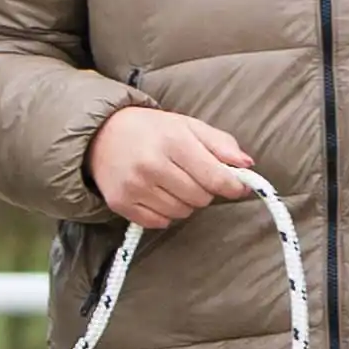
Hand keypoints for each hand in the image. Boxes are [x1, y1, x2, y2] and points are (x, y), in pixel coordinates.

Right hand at [85, 105, 267, 229]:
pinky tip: (158, 195)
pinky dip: (165, 213)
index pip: (216, 178)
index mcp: (173, 142)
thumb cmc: (151, 130)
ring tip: (173, 184)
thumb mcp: (188, 126)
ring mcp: (134, 186)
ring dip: (185, 202)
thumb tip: (247, 165)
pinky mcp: (120, 203)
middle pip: (201, 198)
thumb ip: (221, 144)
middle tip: (193, 177)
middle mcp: (151, 165)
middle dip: (204, 190)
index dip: (233, 186)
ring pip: (182, 212)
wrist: (101, 134)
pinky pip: (160, 222)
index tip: (237, 186)